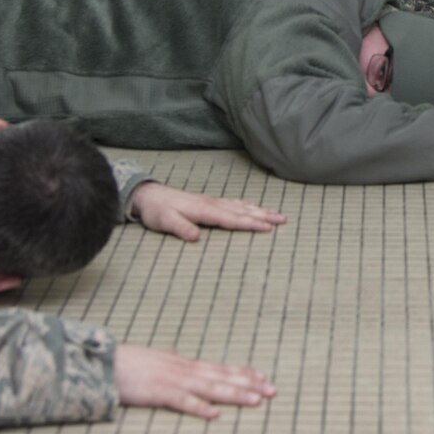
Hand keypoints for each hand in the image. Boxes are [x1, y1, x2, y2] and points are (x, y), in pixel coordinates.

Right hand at [114, 345, 274, 418]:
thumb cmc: (130, 364)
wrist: (106, 362)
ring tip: (256, 401)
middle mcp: (185, 370)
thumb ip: (174, 363)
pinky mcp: (159, 392)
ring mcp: (173, 380)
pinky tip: (215, 415)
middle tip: (273, 390)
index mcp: (185, 364)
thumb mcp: (158, 361)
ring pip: (210, 388)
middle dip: (250, 384)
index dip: (243, 372)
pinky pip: (182, 402)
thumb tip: (185, 362)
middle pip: (223, 377)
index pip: (221, 368)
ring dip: (234, 394)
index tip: (263, 377)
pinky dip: (199, 408)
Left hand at [128, 182, 287, 241]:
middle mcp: (213, 204)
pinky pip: (234, 203)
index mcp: (205, 211)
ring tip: (277, 213)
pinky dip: (248, 205)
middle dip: (264, 215)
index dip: (250, 224)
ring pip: (242, 206)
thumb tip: (196, 238)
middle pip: (243, 211)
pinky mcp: (209, 202)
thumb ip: (181, 229)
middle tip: (283, 220)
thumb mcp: (165, 222)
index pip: (232, 219)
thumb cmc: (157, 211)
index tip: (268, 228)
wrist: (149, 196)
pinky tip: (253, 206)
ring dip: (260, 210)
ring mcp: (212, 202)